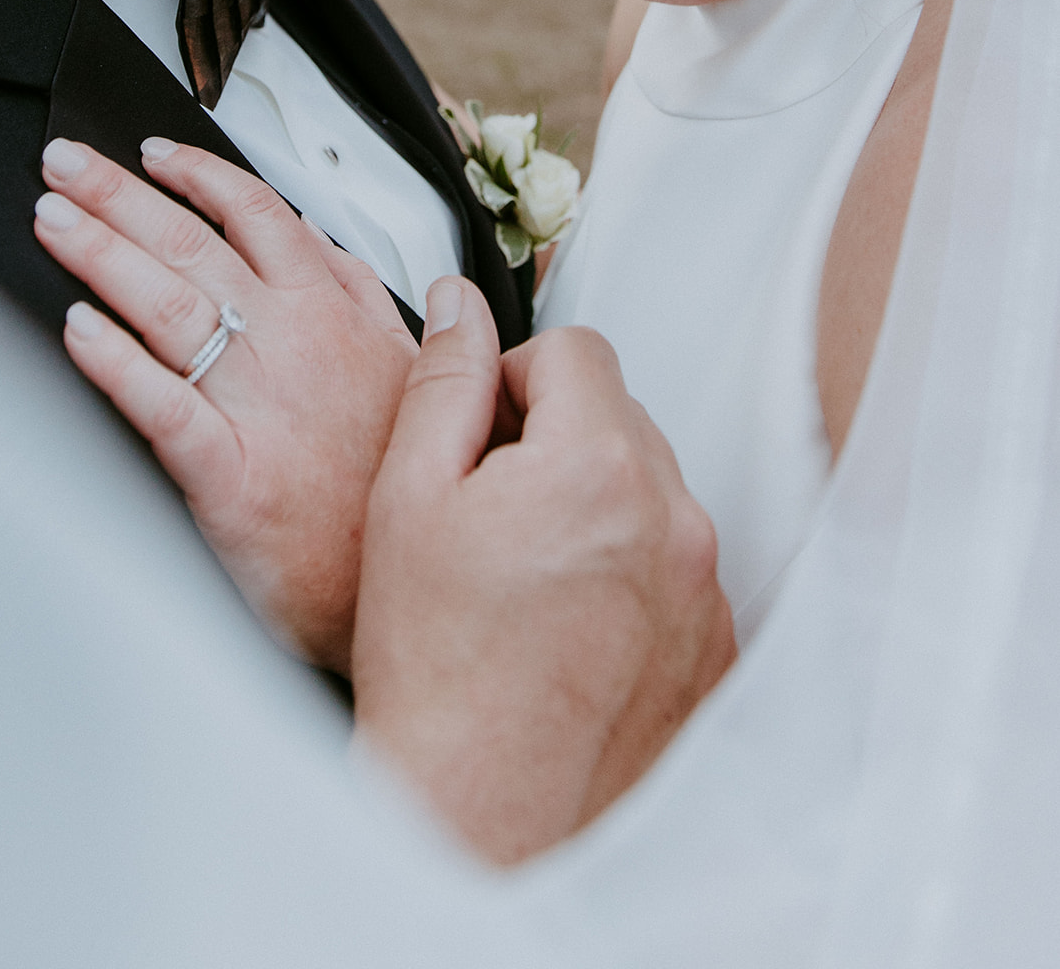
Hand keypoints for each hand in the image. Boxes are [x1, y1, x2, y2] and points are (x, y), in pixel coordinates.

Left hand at [34, 138, 416, 671]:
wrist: (408, 582)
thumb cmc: (399, 480)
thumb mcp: (412, 368)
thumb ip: (363, 298)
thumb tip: (327, 246)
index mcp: (333, 315)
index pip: (258, 214)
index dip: (199, 175)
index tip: (155, 154)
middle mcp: (293, 346)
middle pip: (193, 245)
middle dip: (118, 195)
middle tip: (66, 164)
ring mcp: (261, 405)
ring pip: (169, 307)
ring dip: (101, 253)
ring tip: (54, 220)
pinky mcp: (232, 474)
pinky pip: (163, 407)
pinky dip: (116, 365)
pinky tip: (78, 331)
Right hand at [352, 278, 735, 864]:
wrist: (482, 817)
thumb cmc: (439, 676)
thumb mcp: (409, 498)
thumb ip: (444, 381)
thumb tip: (459, 308)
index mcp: (600, 466)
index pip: (578, 348)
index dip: (516, 375)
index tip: (486, 427)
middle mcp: (673, 518)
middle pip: (620, 415)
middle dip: (557, 436)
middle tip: (492, 505)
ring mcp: (702, 585)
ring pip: (651, 487)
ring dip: (597, 500)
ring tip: (527, 571)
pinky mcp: (715, 642)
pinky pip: (677, 560)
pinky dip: (630, 566)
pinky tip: (567, 616)